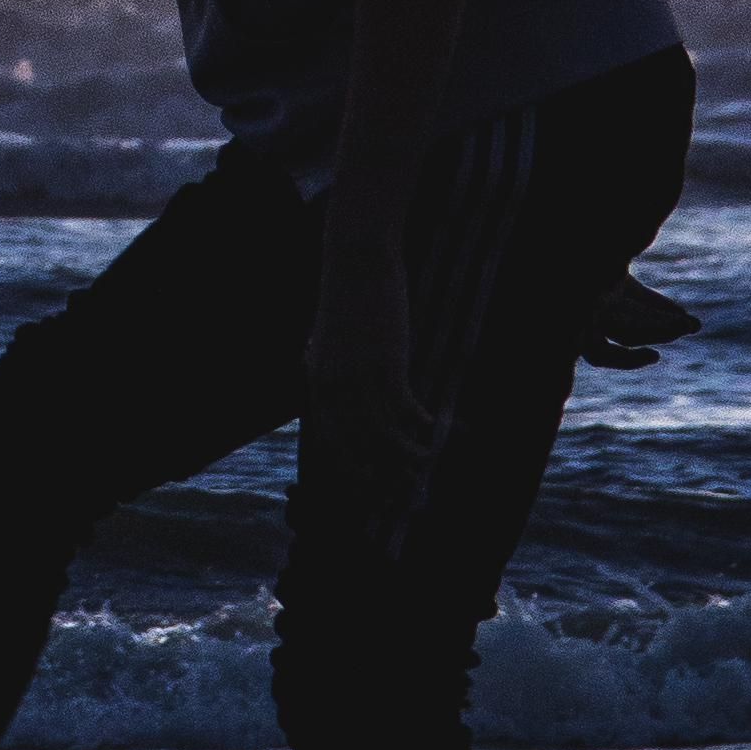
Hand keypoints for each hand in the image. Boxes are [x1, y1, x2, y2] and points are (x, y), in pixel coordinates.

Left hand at [300, 238, 443, 526]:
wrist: (356, 258)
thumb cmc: (348, 296)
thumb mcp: (329, 338)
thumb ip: (330, 368)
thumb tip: (334, 392)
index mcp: (316, 382)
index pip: (329, 441)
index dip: (349, 469)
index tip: (367, 489)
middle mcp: (332, 387)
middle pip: (355, 447)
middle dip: (377, 475)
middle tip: (399, 491)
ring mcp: (359, 377)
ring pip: (383, 435)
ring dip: (405, 457)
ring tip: (424, 466)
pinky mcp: (387, 364)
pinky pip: (406, 410)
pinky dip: (421, 425)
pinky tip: (434, 429)